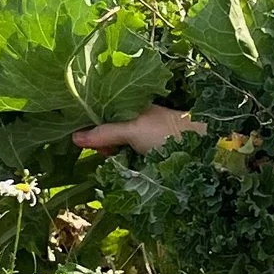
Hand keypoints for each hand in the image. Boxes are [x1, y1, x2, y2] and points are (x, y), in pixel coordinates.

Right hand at [72, 104, 196, 154]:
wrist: (199, 147)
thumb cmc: (164, 132)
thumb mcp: (131, 130)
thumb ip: (104, 133)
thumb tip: (74, 137)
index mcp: (130, 107)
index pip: (101, 114)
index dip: (90, 127)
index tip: (82, 140)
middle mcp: (134, 120)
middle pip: (107, 132)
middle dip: (102, 144)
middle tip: (105, 154)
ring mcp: (142, 137)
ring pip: (117, 146)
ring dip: (112, 155)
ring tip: (113, 160)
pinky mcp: (148, 153)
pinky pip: (128, 157)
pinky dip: (123, 162)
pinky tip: (121, 165)